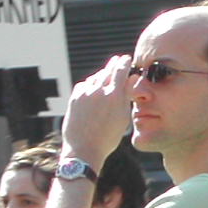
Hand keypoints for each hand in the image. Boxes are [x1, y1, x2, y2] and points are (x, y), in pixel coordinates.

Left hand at [60, 55, 131, 169]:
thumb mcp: (123, 117)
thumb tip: (132, 79)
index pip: (121, 70)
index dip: (124, 62)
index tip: (126, 58)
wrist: (83, 149)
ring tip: (106, 78)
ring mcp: (85, 93)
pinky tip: (93, 89)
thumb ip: (127, 96)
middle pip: (108, 70)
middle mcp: (99, 91)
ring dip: (102, 75)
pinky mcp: (74, 97)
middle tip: (117, 60)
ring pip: (96, 77)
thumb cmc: (107, 138)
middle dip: (114, 64)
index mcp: (115, 95)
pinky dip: (90, 85)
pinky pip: (84, 85)